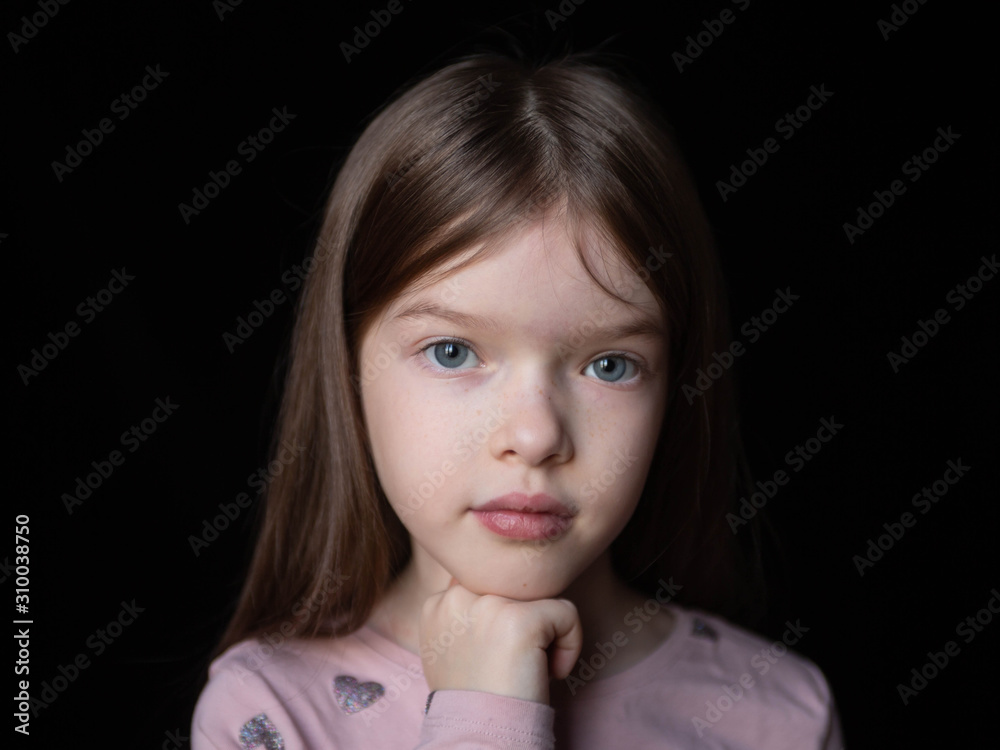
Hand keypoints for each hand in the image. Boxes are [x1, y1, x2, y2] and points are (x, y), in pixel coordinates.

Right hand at [419, 577, 581, 704]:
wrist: (479, 737)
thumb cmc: (473, 700)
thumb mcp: (451, 650)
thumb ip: (467, 616)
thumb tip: (503, 597)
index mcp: (438, 604)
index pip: (488, 585)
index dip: (502, 619)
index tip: (497, 658)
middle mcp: (457, 596)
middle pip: (516, 587)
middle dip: (524, 622)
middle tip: (514, 664)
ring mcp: (488, 604)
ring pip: (542, 597)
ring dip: (546, 633)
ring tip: (529, 667)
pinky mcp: (520, 619)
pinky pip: (567, 613)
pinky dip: (571, 645)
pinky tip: (549, 673)